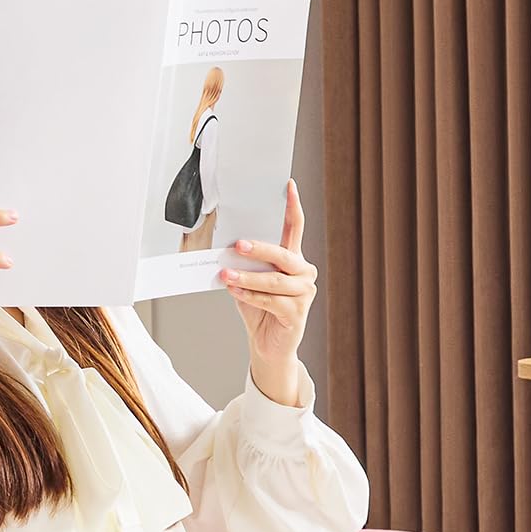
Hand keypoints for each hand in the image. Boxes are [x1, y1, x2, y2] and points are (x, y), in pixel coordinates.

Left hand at [222, 179, 316, 405]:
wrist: (267, 345)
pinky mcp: (297, 313)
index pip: (295, 228)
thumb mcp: (249, 282)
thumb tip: (227, 251)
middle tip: (238, 245)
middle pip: (284, 255)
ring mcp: (304, 294)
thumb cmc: (259, 310)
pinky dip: (251, 296)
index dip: (293, 206)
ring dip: (247, 278)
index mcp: (293, 260)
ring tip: (226, 275)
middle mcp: (303, 273)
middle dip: (260, 249)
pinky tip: (236, 292)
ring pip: (275, 281)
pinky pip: (272, 301)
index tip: (289, 186)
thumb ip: (245, 265)